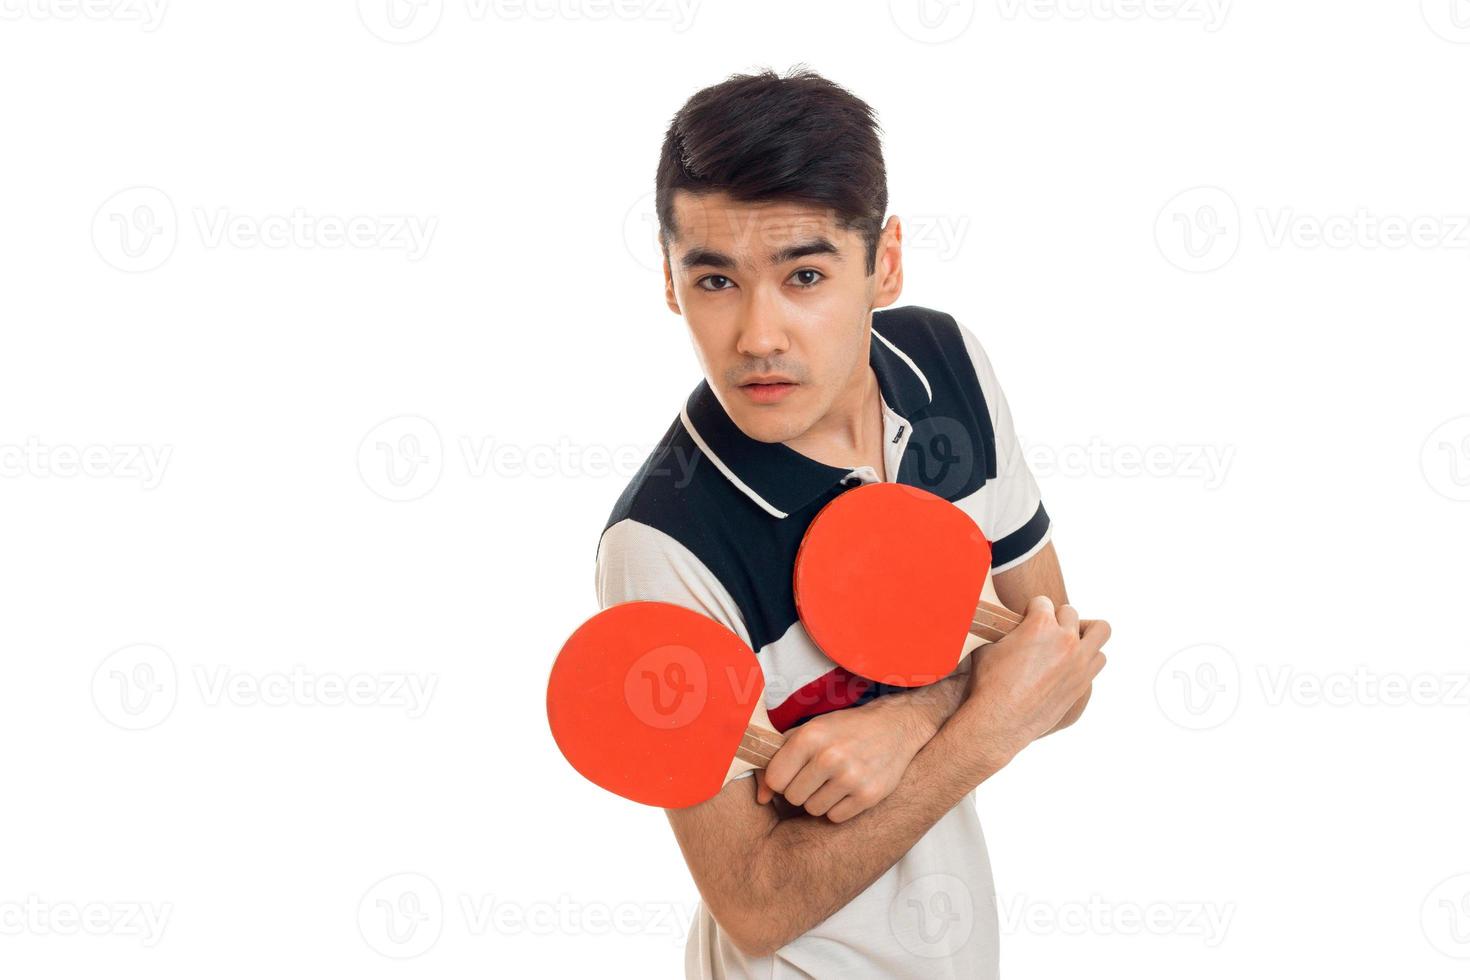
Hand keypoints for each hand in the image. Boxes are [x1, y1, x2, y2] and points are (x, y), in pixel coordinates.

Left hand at [757, 696, 928, 822]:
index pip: (775, 779)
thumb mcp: (810, 731)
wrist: (895, 726)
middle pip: (793, 797)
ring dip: (819, 799)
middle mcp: (830, 757)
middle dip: (801, 789)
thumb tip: (761, 797)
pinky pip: (835, 817)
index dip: (780, 779)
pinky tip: (848, 788)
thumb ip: (778, 758)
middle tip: (816, 775)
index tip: (792, 773)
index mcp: (810, 736)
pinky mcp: (869, 795)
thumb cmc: (845, 729)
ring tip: (833, 780)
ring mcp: (851, 777)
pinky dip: (838, 807)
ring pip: (813, 810)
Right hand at [966, 595, 1108, 760]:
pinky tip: (1072, 664)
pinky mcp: (1084, 681)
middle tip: (1048, 631)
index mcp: (1040, 624)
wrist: (1001, 720)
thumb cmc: (989, 683)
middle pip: (1071, 612)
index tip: (1027, 620)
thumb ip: (1005, 630)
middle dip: (1058, 618)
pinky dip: (1088, 657)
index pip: (1043, 602)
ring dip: (1084, 633)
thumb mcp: (990, 646)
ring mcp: (1078, 660)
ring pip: (1099, 631)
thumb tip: (1000, 623)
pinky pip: (1099, 659)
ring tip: (1070, 642)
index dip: (1031, 610)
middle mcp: (1064, 639)